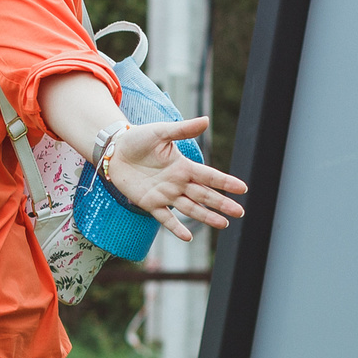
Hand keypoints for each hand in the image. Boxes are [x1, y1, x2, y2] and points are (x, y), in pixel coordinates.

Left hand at [102, 118, 248, 241]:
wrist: (114, 150)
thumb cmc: (138, 139)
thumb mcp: (161, 132)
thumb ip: (183, 130)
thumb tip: (206, 120)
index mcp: (183, 166)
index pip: (209, 176)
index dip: (225, 182)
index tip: (243, 188)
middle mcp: (178, 182)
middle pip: (204, 195)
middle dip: (222, 204)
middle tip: (240, 212)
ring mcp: (165, 194)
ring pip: (190, 208)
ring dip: (206, 216)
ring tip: (223, 224)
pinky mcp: (149, 203)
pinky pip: (165, 218)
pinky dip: (176, 227)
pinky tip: (188, 237)